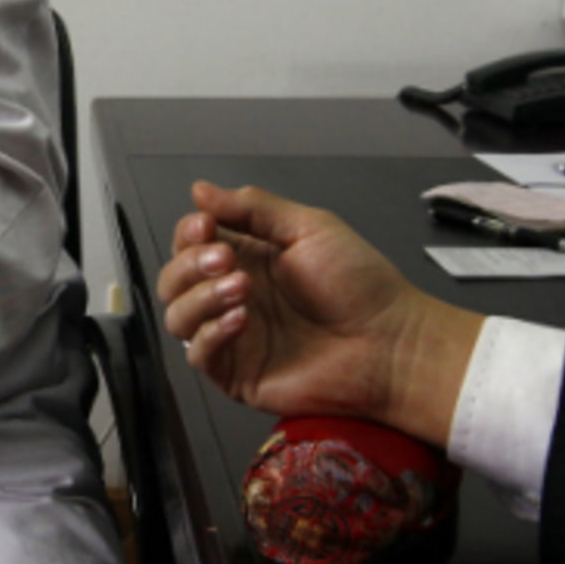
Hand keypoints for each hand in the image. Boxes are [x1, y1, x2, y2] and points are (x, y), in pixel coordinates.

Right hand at [155, 182, 483, 446]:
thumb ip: (253, 207)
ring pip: (177, 316)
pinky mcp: (237, 373)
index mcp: (247, 258)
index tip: (206, 225)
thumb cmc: (361, 286)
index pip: (190, 243)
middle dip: (190, 265)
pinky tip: (242, 321)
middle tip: (225, 259)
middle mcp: (234, 296)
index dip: (189, 233)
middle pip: (174, 279)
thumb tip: (200, 189)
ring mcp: (233, 336)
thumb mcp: (309, 228)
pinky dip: (211, 334)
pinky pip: (198, 355)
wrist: (390, 343)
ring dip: (199, 298)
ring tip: (242, 289)